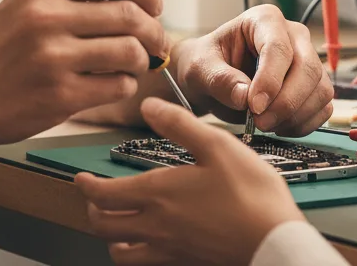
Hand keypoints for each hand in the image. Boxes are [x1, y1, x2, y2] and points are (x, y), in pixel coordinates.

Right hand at [0, 0, 166, 147]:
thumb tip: (133, 0)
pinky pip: (116, 85)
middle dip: (153, 29)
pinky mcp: (59, 96)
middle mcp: (48, 17)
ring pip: (129, 51)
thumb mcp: (24, 5)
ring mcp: (53, 58)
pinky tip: (111, 84)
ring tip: (132, 65)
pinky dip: (124, 85)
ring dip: (141, 60)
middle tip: (155, 40)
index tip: (153, 4)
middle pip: (129, 13)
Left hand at [76, 97, 304, 264]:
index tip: (81, 178)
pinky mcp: (187, 263)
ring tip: (115, 221)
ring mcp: (171, 250)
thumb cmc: (250, 194)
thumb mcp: (215, 145)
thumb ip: (178, 124)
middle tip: (94, 196)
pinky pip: (146, 264)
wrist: (275, 243)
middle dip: (93, 209)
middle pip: (105, 227)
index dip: (87, 186)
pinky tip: (148, 241)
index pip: (105, 195)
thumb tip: (148, 106)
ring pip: (121, 253)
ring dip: (111, 236)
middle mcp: (157, 227)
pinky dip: (135, 254)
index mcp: (158, 195)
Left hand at [172, 6, 332, 135]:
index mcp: (264, 20)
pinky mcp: (314, 86)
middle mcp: (292, 36)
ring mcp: (307, 60)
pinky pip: (323, 108)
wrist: (212, 79)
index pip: (279, 48)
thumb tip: (243, 96)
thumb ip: (219, 79)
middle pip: (308, 69)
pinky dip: (303, 124)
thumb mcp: (200, 68)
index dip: (270, 80)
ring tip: (264, 124)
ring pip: (321, 90)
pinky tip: (278, 126)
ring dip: (295, 116)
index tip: (254, 106)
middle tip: (260, 122)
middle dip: (286, 102)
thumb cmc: (206, 65)